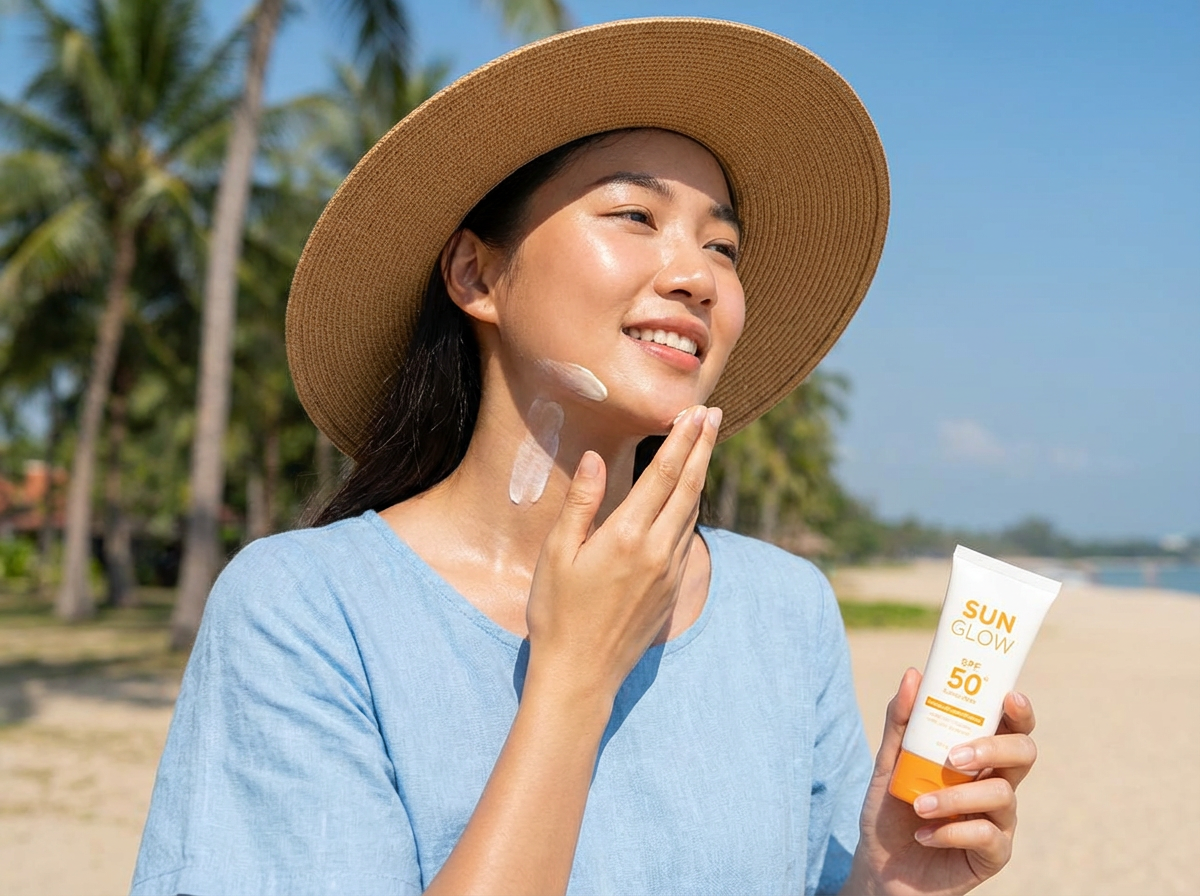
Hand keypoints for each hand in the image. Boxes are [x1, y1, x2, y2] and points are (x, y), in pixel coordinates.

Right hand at [525, 405, 721, 700]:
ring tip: (705, 445)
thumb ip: (582, 503)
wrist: (581, 674)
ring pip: (693, 511)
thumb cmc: (557, 612)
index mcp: (626, 536)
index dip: (682, 440)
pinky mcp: (672, 590)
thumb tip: (599, 458)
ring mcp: (669, 571)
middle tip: (715, 414)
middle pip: (689, 486)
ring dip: (701, 474)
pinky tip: (690, 496)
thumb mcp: (557, 554)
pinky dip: (693, 506)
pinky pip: (688, 536)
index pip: (663, 475)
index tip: (697, 412)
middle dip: (703, 447)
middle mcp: (656, 550)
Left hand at [843, 668, 1037, 895]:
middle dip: (994, 748)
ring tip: (919, 804)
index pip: (1010, 727)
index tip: (1009, 697)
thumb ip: (901, 723)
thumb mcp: (888, 764)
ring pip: (1002, 794)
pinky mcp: (993, 854)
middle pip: (1023, 754)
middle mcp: (995, 783)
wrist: (881, 869)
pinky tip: (924, 834)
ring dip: (955, 796)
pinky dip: (951, 831)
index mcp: (977, 757)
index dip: (1019, 711)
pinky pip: (988, 835)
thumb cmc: (890, 813)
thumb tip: (913, 675)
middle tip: (954, 757)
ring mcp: (999, 820)